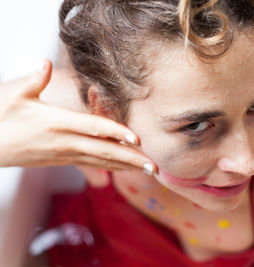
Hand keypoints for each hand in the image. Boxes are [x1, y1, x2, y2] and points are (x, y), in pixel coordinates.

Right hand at [0, 59, 155, 173]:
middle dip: (131, 159)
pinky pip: (92, 163)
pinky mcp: (62, 160)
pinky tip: (124, 168)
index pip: (93, 129)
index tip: (136, 138)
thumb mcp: (14, 95)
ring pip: (101, 161)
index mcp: (57, 123)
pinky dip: (111, 166)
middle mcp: (65, 142)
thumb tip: (47, 63)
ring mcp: (64, 154)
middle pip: (104, 151)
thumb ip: (35, 80)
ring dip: (126, 166)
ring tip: (147, 170)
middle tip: (154, 166)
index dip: (116, 133)